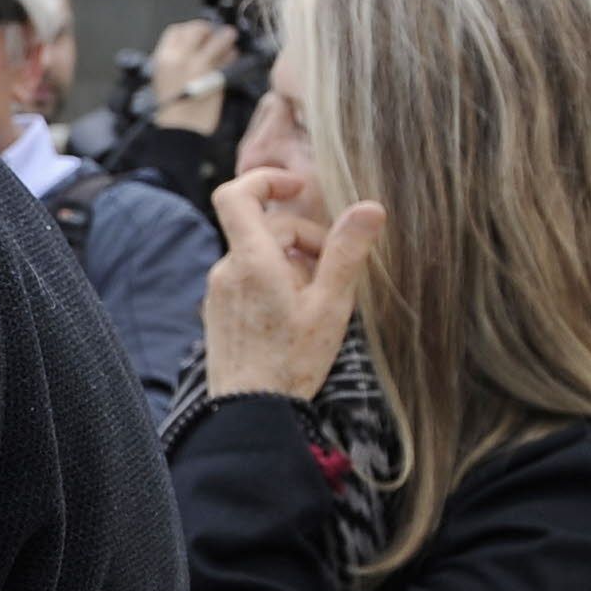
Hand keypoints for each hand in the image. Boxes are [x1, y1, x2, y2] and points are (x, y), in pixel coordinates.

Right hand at [147, 20, 239, 133]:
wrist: (178, 131)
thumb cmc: (171, 111)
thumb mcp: (164, 80)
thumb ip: (177, 62)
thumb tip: (196, 49)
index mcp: (163, 58)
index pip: (176, 31)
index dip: (189, 30)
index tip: (197, 35)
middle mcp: (180, 57)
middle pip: (197, 29)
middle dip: (209, 30)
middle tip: (215, 36)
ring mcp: (199, 64)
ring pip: (218, 38)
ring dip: (226, 37)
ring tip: (229, 40)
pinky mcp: (215, 74)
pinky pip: (228, 56)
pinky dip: (232, 54)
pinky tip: (232, 58)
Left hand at [201, 169, 384, 399]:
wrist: (251, 410)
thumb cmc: (292, 361)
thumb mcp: (331, 305)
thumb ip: (347, 253)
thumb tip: (370, 208)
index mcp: (251, 260)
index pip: (236, 194)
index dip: (265, 179)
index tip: (298, 186)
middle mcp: (227, 269)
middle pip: (266, 228)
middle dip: (305, 238)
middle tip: (333, 272)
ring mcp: (219, 290)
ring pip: (260, 255)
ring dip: (293, 263)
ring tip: (319, 300)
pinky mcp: (220, 309)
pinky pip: (249, 279)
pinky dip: (276, 282)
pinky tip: (297, 314)